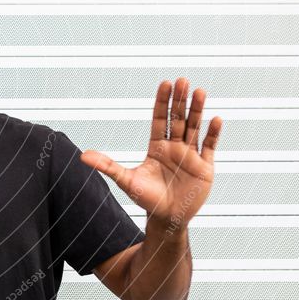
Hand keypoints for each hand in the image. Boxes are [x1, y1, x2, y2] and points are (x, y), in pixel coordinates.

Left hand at [79, 77, 222, 228]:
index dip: (162, 102)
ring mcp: (190, 155)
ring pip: (195, 128)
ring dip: (198, 110)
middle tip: (182, 80)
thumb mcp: (126, 181)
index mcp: (157, 147)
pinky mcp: (204, 167)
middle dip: (179, 100)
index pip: (159, 119)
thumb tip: (82, 156)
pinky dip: (213, 134)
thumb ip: (107, 166)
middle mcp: (174, 147)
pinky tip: (216, 119)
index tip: (165, 83)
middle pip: (178, 119)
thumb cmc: (146, 199)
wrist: (167, 218)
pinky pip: (209, 146)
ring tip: (200, 92)